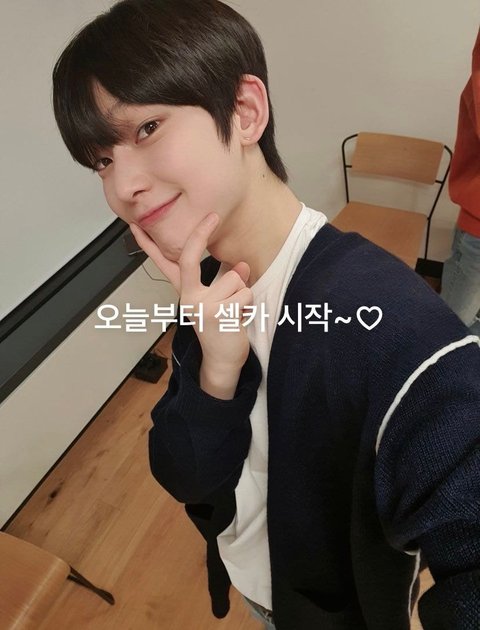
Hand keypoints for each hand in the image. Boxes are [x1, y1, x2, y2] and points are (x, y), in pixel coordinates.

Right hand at [130, 214, 252, 368]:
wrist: (223, 360)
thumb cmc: (222, 327)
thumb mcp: (222, 299)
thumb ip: (229, 279)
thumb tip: (242, 266)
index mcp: (186, 291)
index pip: (164, 264)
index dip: (149, 244)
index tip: (136, 224)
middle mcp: (188, 297)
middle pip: (189, 258)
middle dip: (201, 234)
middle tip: (213, 217)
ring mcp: (200, 306)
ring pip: (233, 278)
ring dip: (242, 293)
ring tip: (235, 310)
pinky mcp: (216, 314)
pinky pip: (244, 294)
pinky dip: (248, 305)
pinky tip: (239, 318)